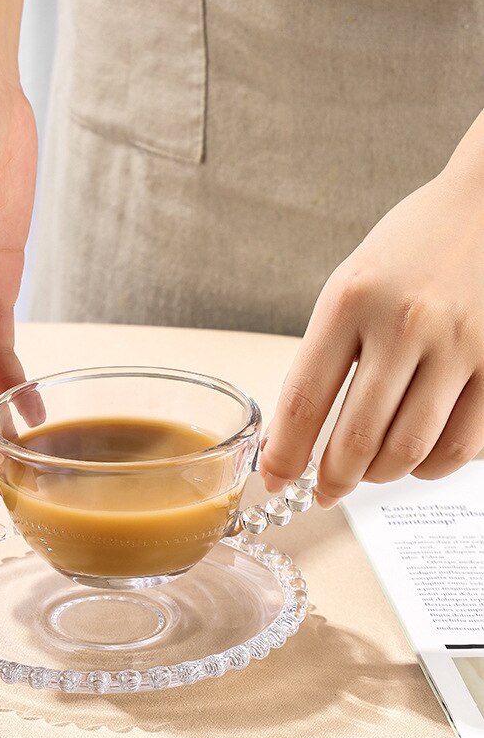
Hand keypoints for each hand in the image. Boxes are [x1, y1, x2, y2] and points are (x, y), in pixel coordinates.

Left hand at [261, 169, 483, 506]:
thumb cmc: (410, 249)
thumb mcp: (350, 286)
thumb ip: (323, 357)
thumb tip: (291, 437)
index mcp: (350, 299)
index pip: (304, 400)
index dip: (285, 454)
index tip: (274, 478)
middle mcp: (404, 322)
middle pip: (357, 439)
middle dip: (332, 479)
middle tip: (324, 489)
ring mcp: (459, 344)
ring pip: (410, 452)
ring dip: (380, 477)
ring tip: (369, 472)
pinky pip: (462, 445)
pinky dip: (431, 467)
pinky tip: (416, 456)